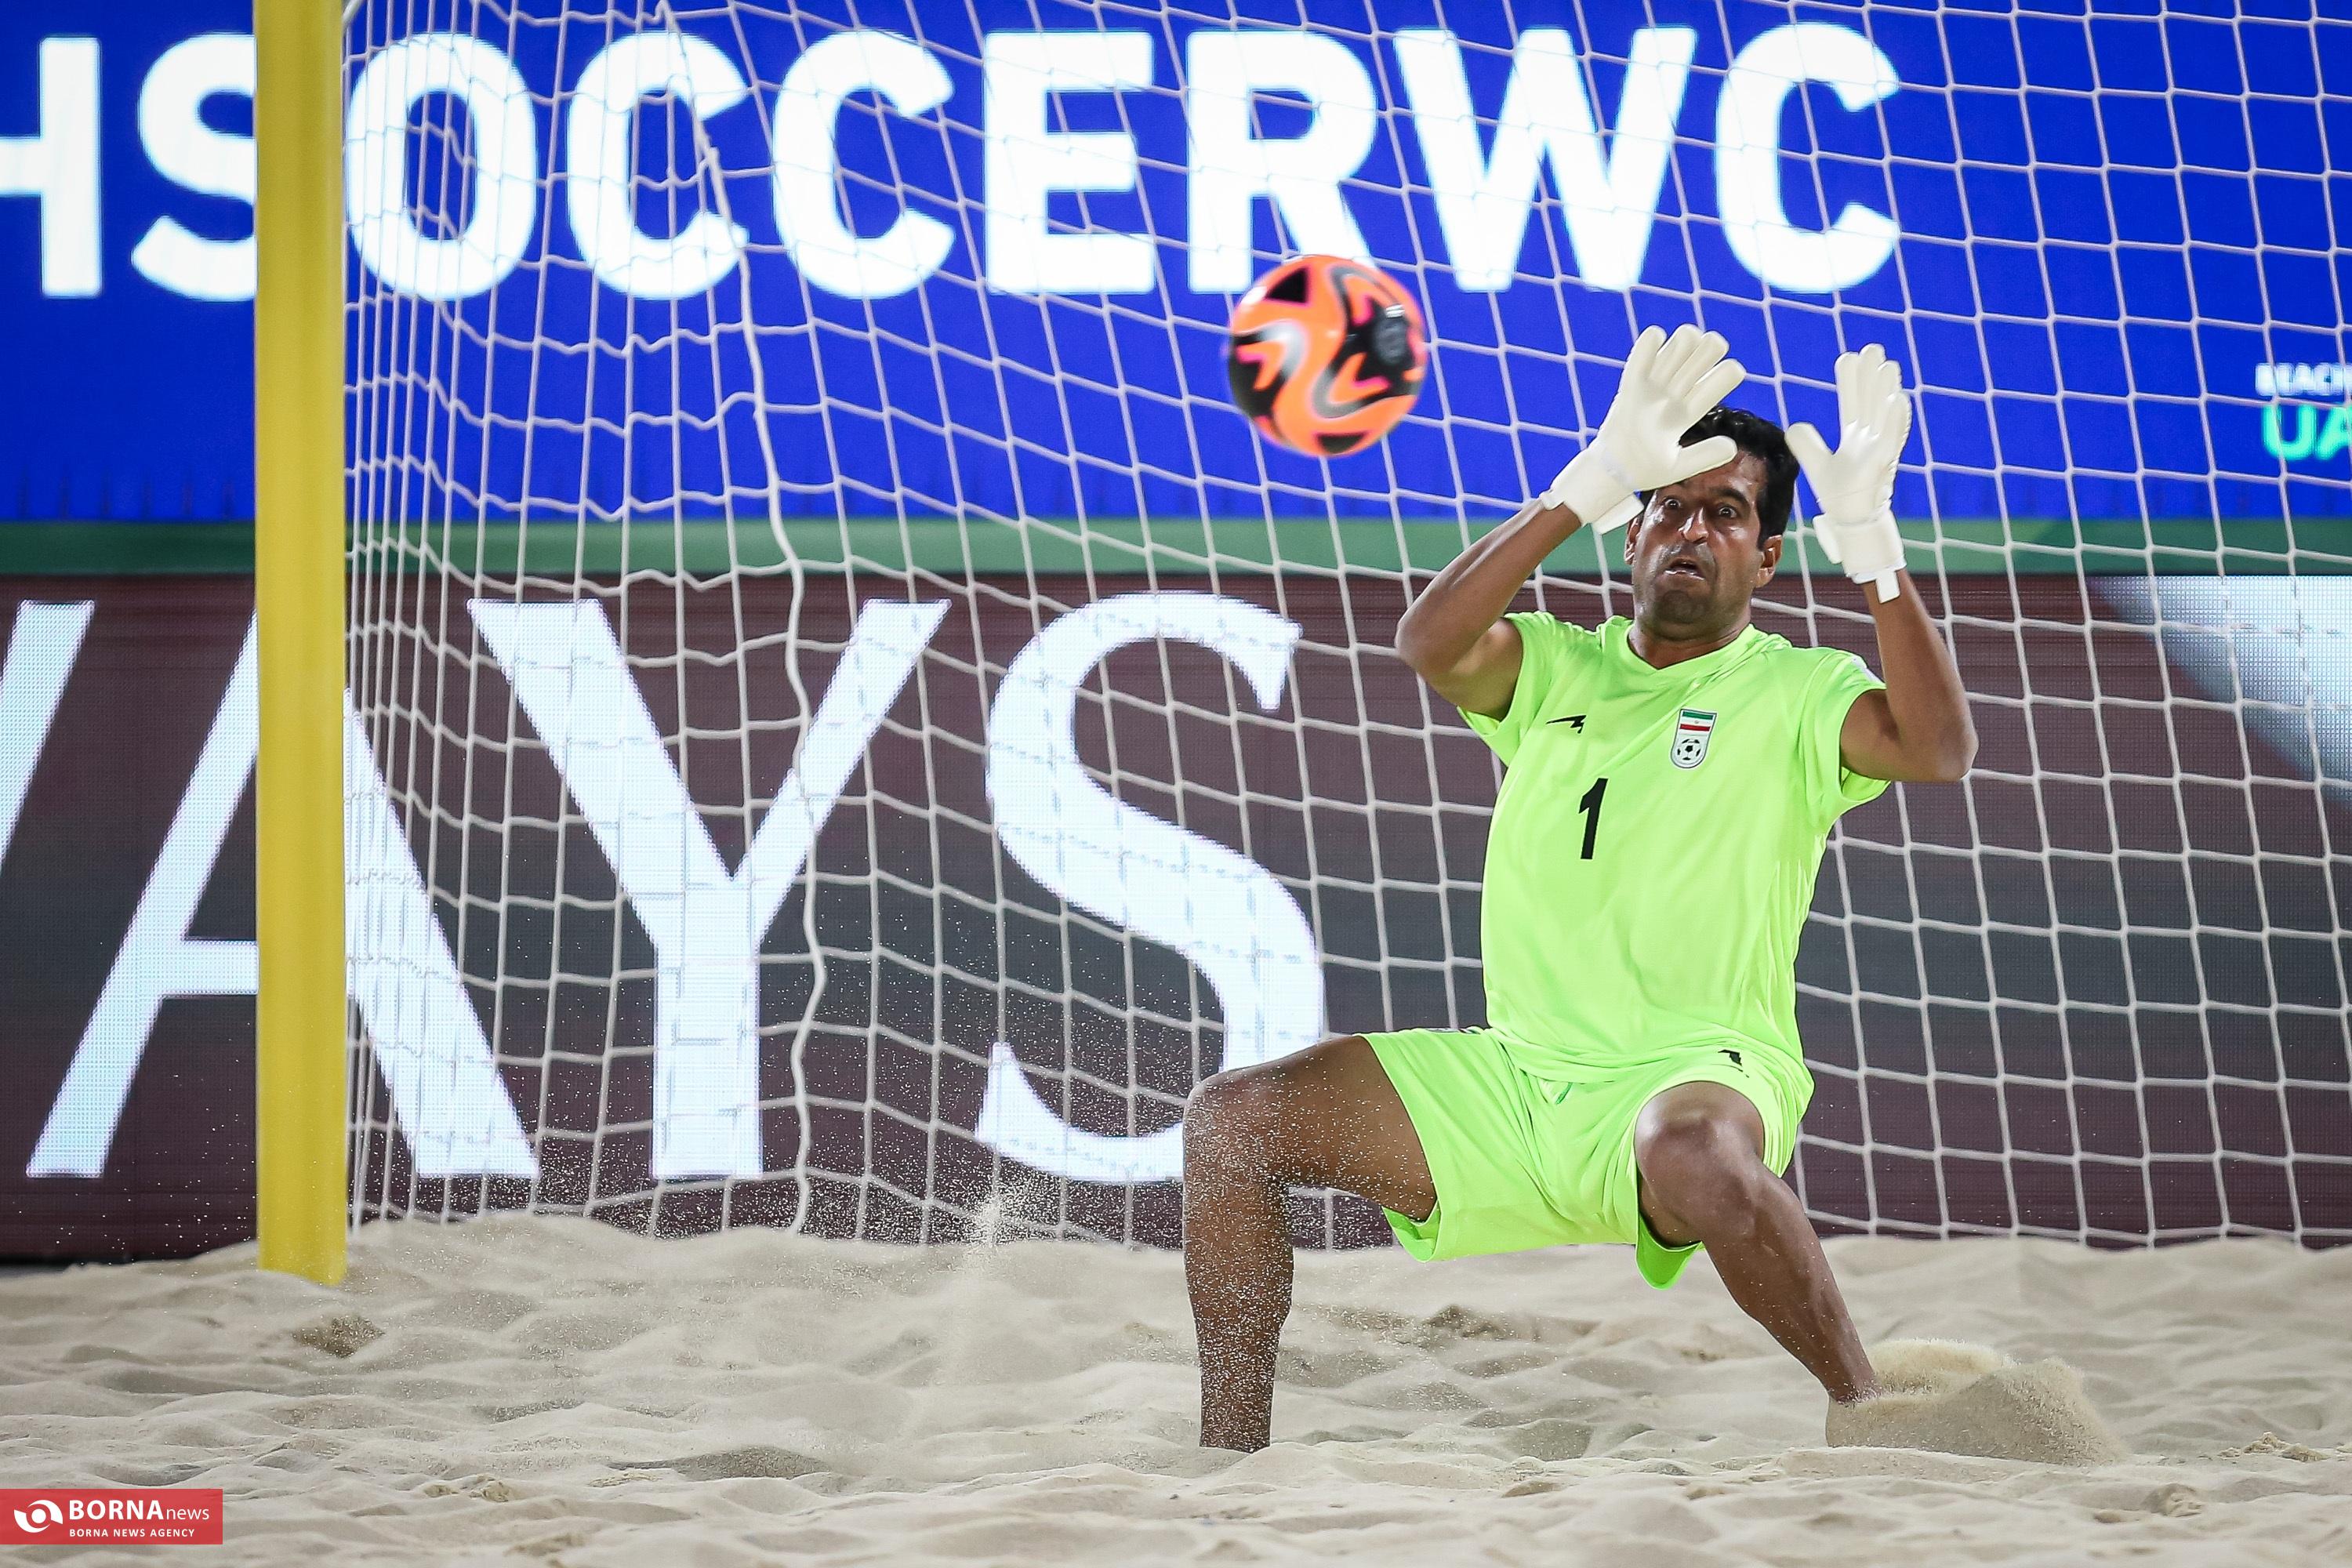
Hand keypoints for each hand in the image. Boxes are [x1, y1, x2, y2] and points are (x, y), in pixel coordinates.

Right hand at [1541, 324, 1745, 532]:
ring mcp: (1652, 388)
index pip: (1716, 385)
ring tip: (1684, 344)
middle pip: (1701, 359)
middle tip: (1710, 349)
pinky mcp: (1631, 385)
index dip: (1726, 375)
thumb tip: (1732, 446)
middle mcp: (1673, 395)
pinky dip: (1649, 345)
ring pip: (1676, 351)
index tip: (1734, 371)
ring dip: (1684, 342)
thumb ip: (1704, 457)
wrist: (1611, 471)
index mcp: (1687, 413)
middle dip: (1710, 348)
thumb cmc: (1645, 470)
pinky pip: (1640, 359)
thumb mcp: (1677, 467)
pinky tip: (1657, 335)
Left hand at [1787, 345, 1912, 602]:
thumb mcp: (1818, 466)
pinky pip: (1892, 438)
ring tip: (1887, 366)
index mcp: (1857, 436)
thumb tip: (1794, 425)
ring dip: (1886, 390)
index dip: (1850, 381)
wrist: (1853, 522)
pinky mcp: (1883, 464)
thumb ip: (1806, 445)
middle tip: (1873, 348)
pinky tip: (1898, 399)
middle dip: (1871, 376)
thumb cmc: (1841, 495)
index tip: (1848, 357)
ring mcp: (1879, 450)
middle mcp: (1871, 439)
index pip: (1852, 402)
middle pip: (1870, 401)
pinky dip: (1895, 419)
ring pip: (1884, 414)